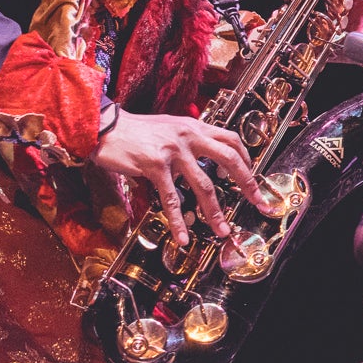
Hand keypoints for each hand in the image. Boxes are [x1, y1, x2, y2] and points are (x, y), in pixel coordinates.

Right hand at [98, 111, 268, 249]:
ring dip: (215, 211)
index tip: (253, 177)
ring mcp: (173, 150)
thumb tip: (207, 159)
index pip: (231, 140)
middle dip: (247, 183)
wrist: (105, 127)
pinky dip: (178, 220)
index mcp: (194, 126)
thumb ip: (189, 139)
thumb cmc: (135, 131)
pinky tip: (183, 235)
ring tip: (222, 230)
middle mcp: (189, 135)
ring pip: (203, 185)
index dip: (246, 159)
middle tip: (257, 202)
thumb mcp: (169, 127)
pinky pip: (172, 198)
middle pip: (229, 159)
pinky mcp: (155, 165)